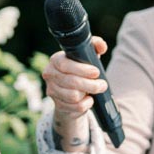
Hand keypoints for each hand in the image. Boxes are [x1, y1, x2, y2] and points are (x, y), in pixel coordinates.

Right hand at [42, 37, 107, 151]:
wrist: (72, 92)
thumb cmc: (81, 70)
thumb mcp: (88, 56)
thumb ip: (95, 46)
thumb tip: (102, 46)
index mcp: (55, 60)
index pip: (65, 65)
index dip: (82, 69)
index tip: (96, 72)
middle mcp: (50, 75)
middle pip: (71, 82)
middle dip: (91, 84)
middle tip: (103, 84)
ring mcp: (52, 91)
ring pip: (73, 96)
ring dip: (88, 94)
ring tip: (95, 90)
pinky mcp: (58, 105)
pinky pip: (75, 107)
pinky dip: (85, 104)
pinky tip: (88, 100)